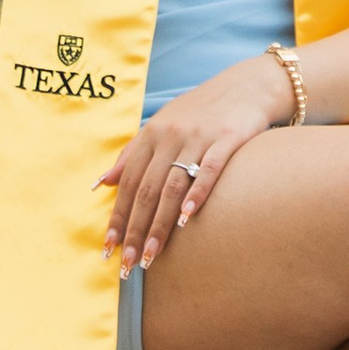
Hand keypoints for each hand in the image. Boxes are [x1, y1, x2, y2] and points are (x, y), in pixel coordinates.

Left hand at [97, 51, 290, 271]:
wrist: (245, 86)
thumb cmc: (199, 111)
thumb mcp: (161, 126)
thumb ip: (132, 154)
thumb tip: (103, 183)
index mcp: (151, 134)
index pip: (129, 183)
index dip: (117, 216)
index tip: (108, 247)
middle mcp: (171, 136)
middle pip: (147, 189)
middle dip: (135, 229)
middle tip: (127, 262)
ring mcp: (199, 137)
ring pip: (173, 186)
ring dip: (160, 224)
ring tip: (151, 254)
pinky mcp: (227, 139)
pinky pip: (210, 169)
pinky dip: (198, 192)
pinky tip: (188, 217)